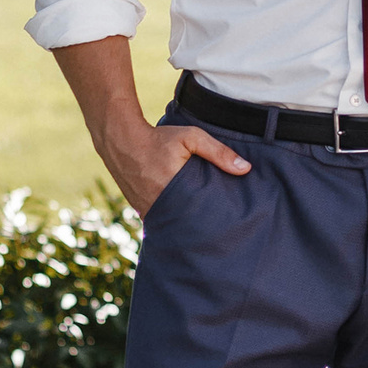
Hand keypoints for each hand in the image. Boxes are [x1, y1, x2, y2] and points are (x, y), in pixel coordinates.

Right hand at [50, 38, 250, 218]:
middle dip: (204, 227)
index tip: (230, 223)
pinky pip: (163, 220)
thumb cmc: (159, 139)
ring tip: (208, 227)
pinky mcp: (142, 210)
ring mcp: (148, 211)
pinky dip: (174, 220)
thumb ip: (219, 152)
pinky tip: (187, 219)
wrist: (121, 140)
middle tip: (223, 230)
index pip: (201, 216)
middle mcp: (159, 207)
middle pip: (189, 224)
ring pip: (175, 224)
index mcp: (174, 192)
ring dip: (188, 225)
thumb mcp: (191, 138)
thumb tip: (246, 169)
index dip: (215, 221)